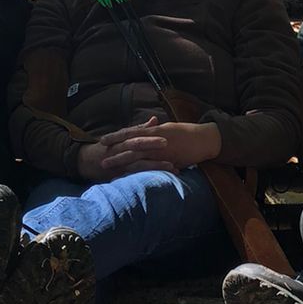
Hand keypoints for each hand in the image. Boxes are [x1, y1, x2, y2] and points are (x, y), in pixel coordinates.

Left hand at [79, 118, 221, 180]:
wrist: (204, 138)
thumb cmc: (188, 134)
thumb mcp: (170, 129)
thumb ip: (157, 131)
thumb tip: (148, 129)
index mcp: (154, 130)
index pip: (131, 133)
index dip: (116, 136)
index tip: (102, 140)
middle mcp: (154, 138)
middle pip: (128, 143)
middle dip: (113, 150)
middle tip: (98, 156)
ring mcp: (159, 148)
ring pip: (135, 154)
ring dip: (119, 160)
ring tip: (106, 165)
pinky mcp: (166, 158)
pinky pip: (149, 163)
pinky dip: (137, 168)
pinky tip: (127, 174)